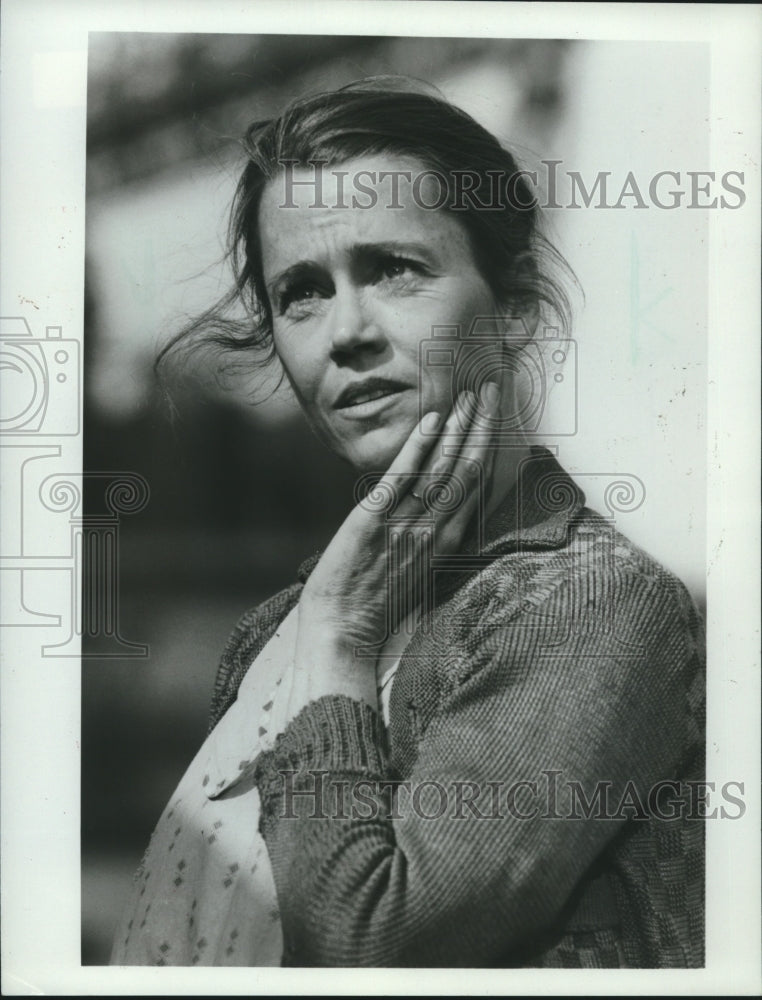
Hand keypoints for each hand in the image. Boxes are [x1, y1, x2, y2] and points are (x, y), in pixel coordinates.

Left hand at [298, 382, 501, 657]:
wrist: (342, 632)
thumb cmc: (374, 604)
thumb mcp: (416, 570)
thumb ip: (430, 537)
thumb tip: (438, 511)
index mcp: (445, 541)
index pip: (474, 484)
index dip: (486, 445)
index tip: (493, 414)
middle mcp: (432, 531)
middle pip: (466, 470)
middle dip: (481, 427)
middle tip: (490, 388)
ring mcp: (405, 526)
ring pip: (442, 469)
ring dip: (458, 429)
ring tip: (469, 395)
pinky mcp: (372, 523)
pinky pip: (401, 480)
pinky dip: (418, 448)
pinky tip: (432, 420)